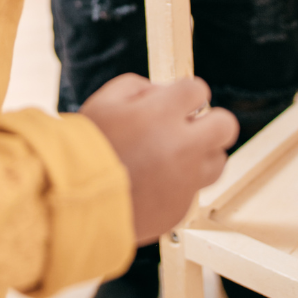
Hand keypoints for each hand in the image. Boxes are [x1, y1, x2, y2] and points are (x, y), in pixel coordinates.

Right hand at [80, 73, 237, 244]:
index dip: (185, 94)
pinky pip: (193, 190)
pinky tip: (155, 183)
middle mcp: (182, 147)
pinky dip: (180, 184)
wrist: (72, 204)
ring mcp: (185, 181)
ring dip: (201, 155)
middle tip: (188, 127)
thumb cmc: (85, 149)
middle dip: (209, 122)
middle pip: (225, 125)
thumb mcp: (105, 100)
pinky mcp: (180, 210)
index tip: (175, 102)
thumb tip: (163, 93)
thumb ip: (140, 87)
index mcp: (163, 114)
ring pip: (218, 162)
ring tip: (174, 157)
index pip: (199, 90)